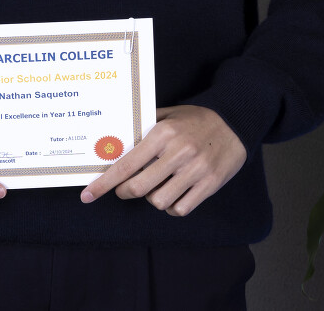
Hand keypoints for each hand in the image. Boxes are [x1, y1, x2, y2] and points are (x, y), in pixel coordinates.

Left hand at [79, 105, 246, 216]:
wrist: (235, 122)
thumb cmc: (196, 119)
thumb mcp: (169, 114)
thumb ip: (144, 126)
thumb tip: (114, 140)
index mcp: (163, 134)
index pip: (126, 164)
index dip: (104, 183)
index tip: (88, 195)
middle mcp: (178, 152)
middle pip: (139, 188)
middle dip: (126, 192)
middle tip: (126, 189)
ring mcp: (195, 170)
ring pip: (159, 201)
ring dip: (153, 198)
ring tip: (159, 186)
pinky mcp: (209, 184)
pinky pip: (181, 209)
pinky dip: (173, 207)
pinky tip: (176, 194)